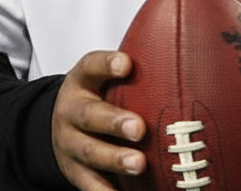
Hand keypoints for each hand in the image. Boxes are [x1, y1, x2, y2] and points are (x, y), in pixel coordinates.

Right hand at [52, 50, 145, 190]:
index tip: (127, 64)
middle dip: (114, 122)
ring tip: (139, 163)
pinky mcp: (74, 172)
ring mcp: (70, 144)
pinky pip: (89, 184)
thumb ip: (133, 71)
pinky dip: (107, 190)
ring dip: (115, 159)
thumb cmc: (96, 97)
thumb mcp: (104, 77)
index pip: (91, 66)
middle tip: (139, 128)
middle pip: (89, 115)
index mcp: (82, 81)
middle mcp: (71, 112)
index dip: (107, 64)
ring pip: (90, 152)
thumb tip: (181, 62)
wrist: (58, 125)